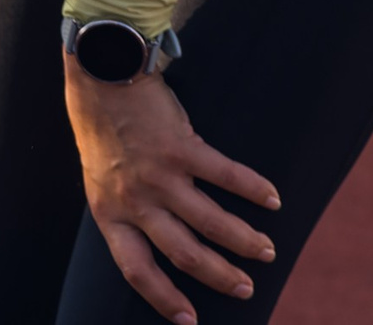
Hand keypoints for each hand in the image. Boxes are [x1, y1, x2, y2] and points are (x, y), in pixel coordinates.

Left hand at [66, 60, 278, 324]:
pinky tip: (272, 198)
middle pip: (184, 253)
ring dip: (243, 241)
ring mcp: (159, 175)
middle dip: (220, 276)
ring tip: (266, 251)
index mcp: (109, 212)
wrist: (100, 72)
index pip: (136, 269)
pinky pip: (225, 176)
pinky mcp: (181, 146)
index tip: (190, 320)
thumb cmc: (101, 125)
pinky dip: (252, 188)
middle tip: (246, 287)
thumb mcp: (101, 176)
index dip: (164, 298)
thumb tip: (157, 234)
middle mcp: (135, 199)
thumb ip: (125, 206)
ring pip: (210, 223)